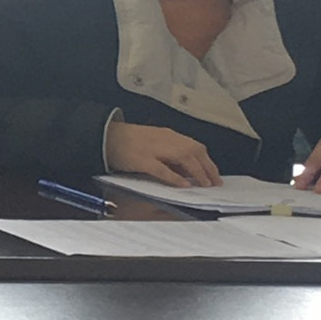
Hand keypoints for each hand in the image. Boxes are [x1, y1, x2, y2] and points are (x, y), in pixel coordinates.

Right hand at [103, 121, 222, 187]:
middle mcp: (164, 140)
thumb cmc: (128, 141)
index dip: (208, 161)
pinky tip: (183, 184)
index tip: (214, 174)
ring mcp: (153, 149)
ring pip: (183, 157)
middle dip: (208, 167)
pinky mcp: (142, 160)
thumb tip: (187, 171)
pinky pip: (162, 169)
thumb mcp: (154, 143)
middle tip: (215, 182)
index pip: (195, 147)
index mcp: (168, 135)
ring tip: (204, 184)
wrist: (105, 136)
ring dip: (197, 171)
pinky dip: (175, 177)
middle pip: (194, 151)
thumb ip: (170, 154)